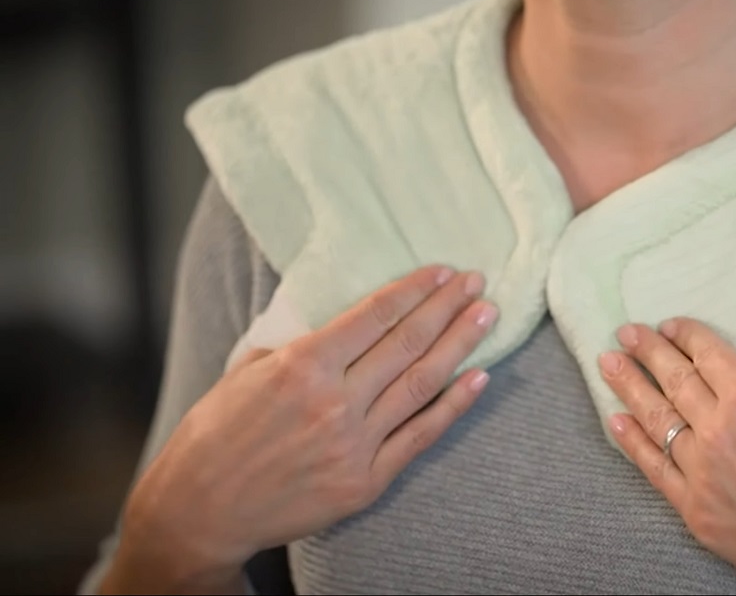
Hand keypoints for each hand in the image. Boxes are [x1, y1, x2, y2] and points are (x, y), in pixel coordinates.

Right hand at [106, 266, 497, 592]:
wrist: (202, 510)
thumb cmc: (216, 435)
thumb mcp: (246, 372)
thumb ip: (297, 346)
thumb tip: (341, 325)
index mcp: (302, 366)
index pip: (374, 316)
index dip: (414, 290)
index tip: (442, 272)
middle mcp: (334, 401)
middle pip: (407, 343)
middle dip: (447, 307)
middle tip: (476, 281)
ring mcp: (354, 443)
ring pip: (422, 383)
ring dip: (459, 345)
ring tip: (486, 316)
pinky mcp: (366, 480)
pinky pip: (421, 436)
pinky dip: (454, 406)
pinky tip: (479, 378)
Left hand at [599, 318, 735, 594]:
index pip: (708, 354)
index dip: (686, 335)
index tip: (668, 324)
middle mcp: (720, 429)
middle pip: (674, 380)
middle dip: (647, 351)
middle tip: (626, 332)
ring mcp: (703, 475)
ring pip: (656, 421)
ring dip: (629, 388)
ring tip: (608, 363)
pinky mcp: (698, 515)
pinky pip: (655, 470)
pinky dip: (633, 442)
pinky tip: (616, 421)